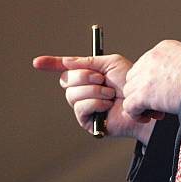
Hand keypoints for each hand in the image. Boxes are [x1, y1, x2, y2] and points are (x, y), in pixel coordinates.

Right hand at [33, 54, 155, 144]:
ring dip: (94, 91)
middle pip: (66, 80)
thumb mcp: (111, 64)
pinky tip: (108, 105)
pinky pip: (81, 107)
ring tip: (110, 94)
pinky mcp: (87, 121)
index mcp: (89, 74)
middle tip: (103, 79)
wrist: (143, 103)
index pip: (66, 68)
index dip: (51, 64)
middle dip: (85, 76)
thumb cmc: (131, 83)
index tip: (37, 62)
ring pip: (72, 94)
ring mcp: (84, 105)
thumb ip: (88, 61)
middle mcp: (83, 89)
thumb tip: (66, 60)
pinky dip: (96, 103)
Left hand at [123, 40, 180, 119]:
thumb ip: (177, 65)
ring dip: (139, 102)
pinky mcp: (144, 92)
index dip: (150, 80)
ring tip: (153, 111)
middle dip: (142, 90)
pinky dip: (136, 114)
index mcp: (163, 48)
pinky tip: (146, 117)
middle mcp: (151, 58)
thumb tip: (175, 78)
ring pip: (130, 90)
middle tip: (155, 102)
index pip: (146, 64)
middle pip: (134, 76)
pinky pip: (129, 105)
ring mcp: (145, 75)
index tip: (159, 90)